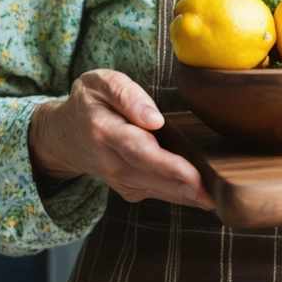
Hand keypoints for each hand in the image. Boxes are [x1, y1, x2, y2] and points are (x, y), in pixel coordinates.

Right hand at [28, 69, 213, 210]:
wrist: (63, 136)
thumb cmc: (90, 102)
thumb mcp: (101, 83)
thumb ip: (128, 95)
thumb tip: (154, 119)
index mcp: (106, 131)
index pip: (139, 151)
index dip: (167, 166)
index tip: (194, 177)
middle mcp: (111, 161)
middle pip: (152, 176)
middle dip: (185, 187)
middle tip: (217, 196)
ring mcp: (119, 179)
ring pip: (157, 190)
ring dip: (187, 196)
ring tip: (218, 198)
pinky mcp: (129, 187)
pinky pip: (158, 192)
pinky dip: (181, 195)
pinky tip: (204, 194)